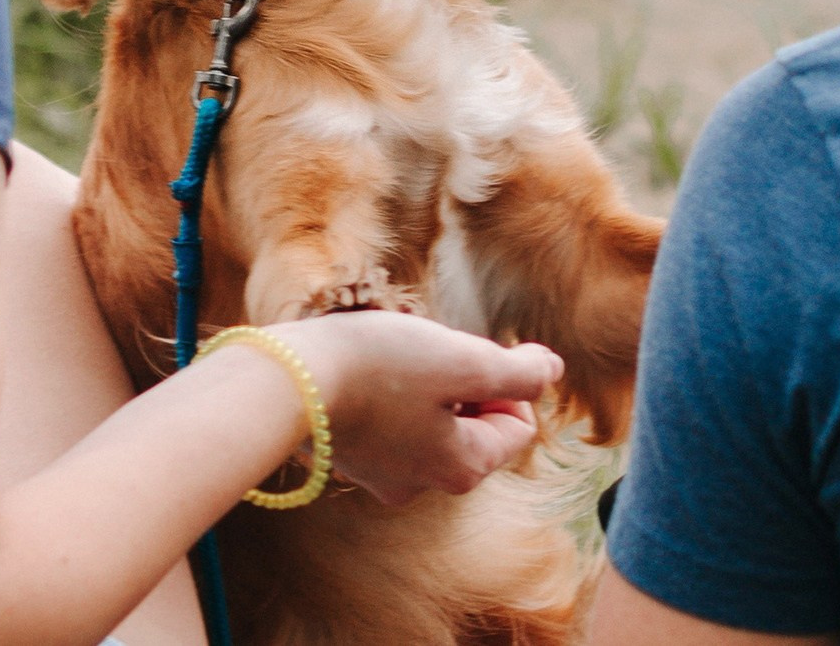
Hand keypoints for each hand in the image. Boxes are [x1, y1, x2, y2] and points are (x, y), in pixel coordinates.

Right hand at [274, 311, 562, 506]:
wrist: (288, 379)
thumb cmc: (380, 366)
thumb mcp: (464, 360)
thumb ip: (518, 371)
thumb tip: (551, 370)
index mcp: (463, 469)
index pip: (518, 423)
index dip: (502, 378)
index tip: (462, 353)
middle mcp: (424, 485)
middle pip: (473, 422)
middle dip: (460, 382)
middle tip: (426, 355)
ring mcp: (382, 476)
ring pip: (431, 420)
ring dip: (425, 385)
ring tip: (391, 361)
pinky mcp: (350, 457)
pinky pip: (391, 422)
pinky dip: (389, 394)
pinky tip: (365, 373)